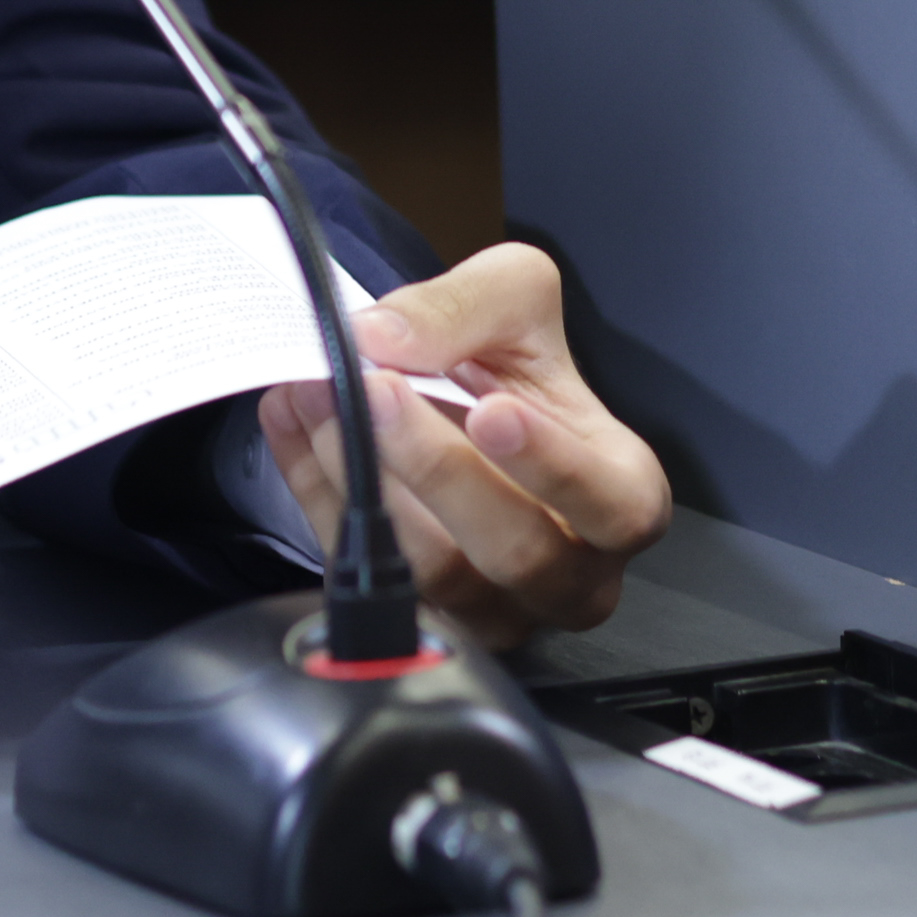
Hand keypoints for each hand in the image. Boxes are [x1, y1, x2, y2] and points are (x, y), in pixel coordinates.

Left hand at [256, 243, 670, 643]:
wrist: (466, 402)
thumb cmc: (518, 367)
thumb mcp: (515, 298)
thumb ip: (462, 306)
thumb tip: (384, 338)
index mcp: (622, 497)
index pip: (612, 507)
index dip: (553, 467)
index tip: (490, 411)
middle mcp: (571, 574)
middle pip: (512, 550)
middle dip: (434, 466)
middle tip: (375, 389)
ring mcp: (496, 610)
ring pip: (433, 573)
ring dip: (363, 478)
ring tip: (317, 394)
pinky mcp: (421, 618)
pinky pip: (364, 575)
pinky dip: (318, 495)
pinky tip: (294, 423)